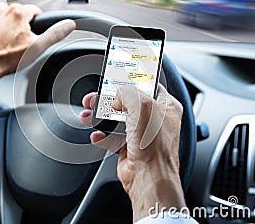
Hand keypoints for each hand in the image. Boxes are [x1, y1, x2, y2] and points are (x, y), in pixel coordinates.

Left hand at [0, 2, 75, 95]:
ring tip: (7, 45)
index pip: (35, 12)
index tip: (33, 36)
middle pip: (20, 15)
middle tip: (19, 44)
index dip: (38, 25)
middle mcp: (2, 8)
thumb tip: (69, 25)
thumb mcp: (37, 48)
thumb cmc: (7, 59)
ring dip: (8, 28)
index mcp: (18, 12)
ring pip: (6, 18)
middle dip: (22, 28)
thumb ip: (55, 34)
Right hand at [79, 85, 185, 220]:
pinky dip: (102, 134)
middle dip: (108, 99)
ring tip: (89, 114)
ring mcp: (141, 134)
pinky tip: (97, 134)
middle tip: (96, 96)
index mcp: (165, 106)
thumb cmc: (155, 147)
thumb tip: (117, 95)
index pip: (149, 84)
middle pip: (127, 101)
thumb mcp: (142, 107)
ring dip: (100, 115)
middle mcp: (154, 119)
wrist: (148, 178)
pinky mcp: (129, 147)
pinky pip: (112, 136)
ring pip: (116, 117)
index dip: (133, 79)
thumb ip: (128, 92)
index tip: (118, 75)